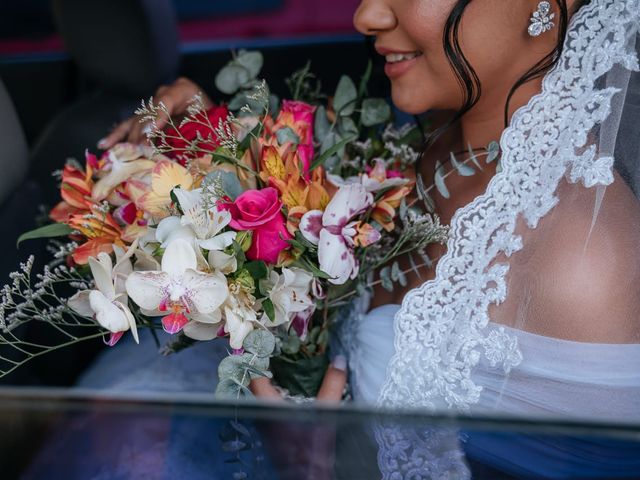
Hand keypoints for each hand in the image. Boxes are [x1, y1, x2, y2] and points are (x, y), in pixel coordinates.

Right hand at [97, 77, 212, 149]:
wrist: (210, 112)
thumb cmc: (216, 120)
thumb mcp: (217, 122)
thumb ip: (217, 130)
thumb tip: (220, 141)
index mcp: (184, 90)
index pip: (166, 101)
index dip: (156, 119)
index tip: (149, 135)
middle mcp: (165, 92)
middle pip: (148, 113)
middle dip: (141, 136)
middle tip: (137, 153)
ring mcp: (152, 102)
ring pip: (136, 120)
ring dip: (127, 139)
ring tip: (117, 152)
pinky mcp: (145, 113)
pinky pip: (130, 124)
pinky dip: (118, 136)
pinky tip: (104, 145)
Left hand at [250, 356, 347, 479]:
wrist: (309, 476)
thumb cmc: (313, 445)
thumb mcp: (326, 412)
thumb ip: (332, 385)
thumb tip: (339, 360)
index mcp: (269, 406)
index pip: (255, 378)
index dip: (259, 361)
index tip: (268, 349)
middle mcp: (262, 415)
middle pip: (257, 388)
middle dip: (267, 372)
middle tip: (281, 358)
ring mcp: (265, 427)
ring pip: (262, 400)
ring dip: (271, 387)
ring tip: (287, 373)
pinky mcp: (271, 436)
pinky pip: (268, 410)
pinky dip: (276, 400)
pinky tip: (291, 397)